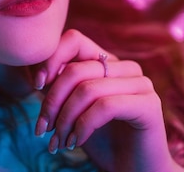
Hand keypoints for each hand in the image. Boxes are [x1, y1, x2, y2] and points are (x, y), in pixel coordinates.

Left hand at [32, 29, 183, 171]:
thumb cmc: (101, 141)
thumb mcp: (72, 108)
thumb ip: (58, 85)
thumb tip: (34, 70)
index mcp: (108, 62)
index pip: (74, 40)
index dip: (50, 59)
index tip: (36, 86)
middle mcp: (126, 68)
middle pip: (76, 69)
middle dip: (52, 102)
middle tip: (42, 130)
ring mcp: (141, 83)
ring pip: (87, 89)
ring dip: (65, 120)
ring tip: (58, 142)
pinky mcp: (149, 104)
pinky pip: (104, 106)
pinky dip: (83, 126)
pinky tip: (75, 143)